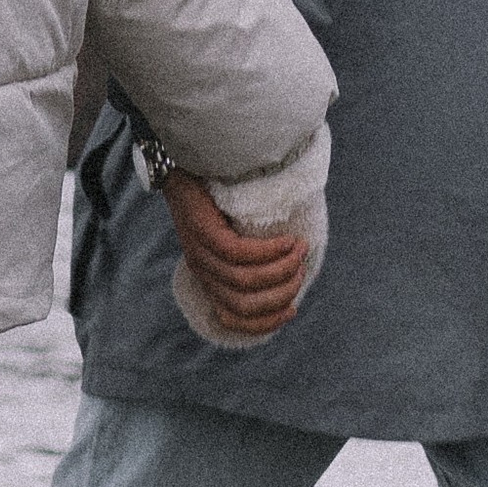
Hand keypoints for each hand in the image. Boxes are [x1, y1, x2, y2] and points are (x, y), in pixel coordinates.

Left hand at [164, 172, 310, 339]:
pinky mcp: (202, 231)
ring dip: (281, 270)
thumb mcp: (233, 235)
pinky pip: (237, 252)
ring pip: (244, 280)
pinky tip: (286, 241)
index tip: (293, 309)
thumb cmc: (217, 201)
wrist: (185, 165)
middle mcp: (202, 271)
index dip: (266, 321)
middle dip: (281, 293)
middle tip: (301, 270)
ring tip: (299, 251)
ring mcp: (200, 252)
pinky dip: (268, 251)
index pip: (233, 318)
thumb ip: (251, 257)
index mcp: (209, 279)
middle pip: (244, 303)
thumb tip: (292, 268)